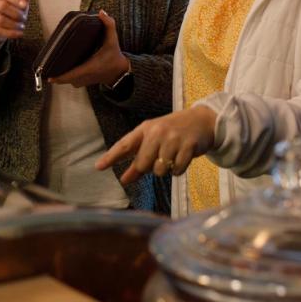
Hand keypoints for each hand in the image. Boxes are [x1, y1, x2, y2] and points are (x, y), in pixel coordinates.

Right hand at [0, 0, 28, 63]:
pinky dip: (11, 33)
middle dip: (16, 13)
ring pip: (0, 19)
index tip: (25, 6)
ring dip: (14, 24)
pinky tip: (19, 33)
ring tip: (22, 26)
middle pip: (2, 5)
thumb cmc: (9, 13)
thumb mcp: (17, 6)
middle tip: (24, 18)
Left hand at [48, 9, 128, 88]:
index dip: (59, 77)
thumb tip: (101, 12)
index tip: (49, 77)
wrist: (120, 71)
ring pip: (69, 82)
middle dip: (56, 76)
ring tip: (52, 69)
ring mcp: (85, 81)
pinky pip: (73, 82)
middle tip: (46, 69)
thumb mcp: (113, 40)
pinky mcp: (86, 82)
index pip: (71, 75)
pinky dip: (67, 78)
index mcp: (89, 67)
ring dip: (61, 78)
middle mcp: (85, 76)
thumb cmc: (115, 56)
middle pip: (66, 80)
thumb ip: (109, 25)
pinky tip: (62, 71)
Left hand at [95, 106, 217, 184]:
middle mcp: (157, 132)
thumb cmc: (173, 133)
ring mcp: (173, 139)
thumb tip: (124, 180)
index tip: (98, 166)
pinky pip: (177, 170)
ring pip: (160, 169)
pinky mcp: (188, 146)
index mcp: (145, 129)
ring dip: (165, 170)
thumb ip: (138, 161)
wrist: (202, 121)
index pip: (124, 145)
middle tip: (158, 158)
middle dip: (149, 168)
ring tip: (172, 157)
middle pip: (143, 163)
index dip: (111, 157)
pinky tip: (182, 159)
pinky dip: (178, 170)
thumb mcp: (153, 141)